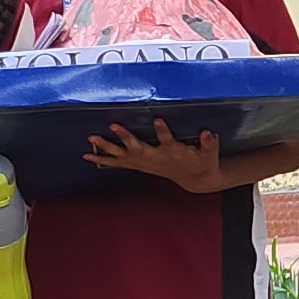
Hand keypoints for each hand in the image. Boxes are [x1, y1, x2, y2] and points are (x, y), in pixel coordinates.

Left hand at [84, 117, 236, 192]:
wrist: (194, 179)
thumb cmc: (202, 162)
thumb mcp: (210, 153)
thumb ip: (209, 143)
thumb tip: (208, 133)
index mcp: (174, 152)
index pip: (167, 140)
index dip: (162, 131)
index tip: (156, 120)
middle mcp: (155, 158)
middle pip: (138, 148)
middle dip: (125, 138)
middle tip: (113, 125)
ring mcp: (145, 163)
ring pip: (123, 156)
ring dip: (106, 149)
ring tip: (91, 139)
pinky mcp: (139, 165)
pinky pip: (118, 163)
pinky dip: (102, 160)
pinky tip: (87, 156)